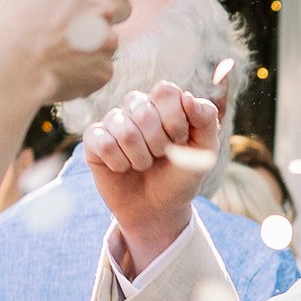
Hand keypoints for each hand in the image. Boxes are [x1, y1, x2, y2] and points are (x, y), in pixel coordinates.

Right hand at [0, 0, 141, 105]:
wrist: (10, 71)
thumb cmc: (10, 29)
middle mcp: (103, 9)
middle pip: (125, 8)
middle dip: (109, 15)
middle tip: (82, 24)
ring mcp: (107, 42)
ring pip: (111, 42)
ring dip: (95, 46)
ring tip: (62, 53)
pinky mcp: (105, 71)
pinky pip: (102, 68)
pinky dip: (88, 71)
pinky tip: (63, 72)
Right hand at [83, 81, 222, 277]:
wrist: (158, 209)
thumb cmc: (181, 176)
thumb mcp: (205, 151)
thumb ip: (206, 119)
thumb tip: (187, 96)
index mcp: (164, 103)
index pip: (164, 91)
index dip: (175, 120)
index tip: (181, 140)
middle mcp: (137, 106)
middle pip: (142, 108)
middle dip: (158, 142)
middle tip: (161, 156)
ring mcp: (114, 122)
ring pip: (123, 128)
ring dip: (140, 157)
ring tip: (143, 165)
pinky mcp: (94, 140)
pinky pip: (102, 142)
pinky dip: (118, 162)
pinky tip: (123, 168)